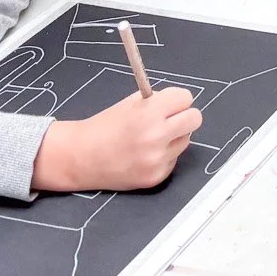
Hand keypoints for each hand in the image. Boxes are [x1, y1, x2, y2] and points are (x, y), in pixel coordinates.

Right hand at [34, 86, 202, 191]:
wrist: (81, 158)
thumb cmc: (104, 126)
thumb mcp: (131, 103)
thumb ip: (157, 101)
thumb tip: (180, 102)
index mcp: (149, 113)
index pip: (186, 98)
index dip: (177, 100)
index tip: (169, 104)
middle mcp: (156, 137)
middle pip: (195, 119)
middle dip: (184, 116)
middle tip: (170, 119)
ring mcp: (157, 160)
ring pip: (185, 140)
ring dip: (174, 137)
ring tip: (151, 139)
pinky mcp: (156, 177)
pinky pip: (174, 160)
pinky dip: (165, 156)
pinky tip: (145, 155)